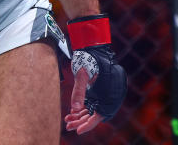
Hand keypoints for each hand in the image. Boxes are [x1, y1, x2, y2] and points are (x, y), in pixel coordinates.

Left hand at [63, 15, 126, 133]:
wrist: (90, 46)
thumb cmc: (88, 58)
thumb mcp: (82, 75)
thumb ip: (79, 91)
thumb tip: (75, 108)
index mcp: (109, 93)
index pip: (99, 115)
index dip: (88, 125)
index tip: (78, 131)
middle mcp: (108, 96)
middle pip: (94, 115)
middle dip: (81, 121)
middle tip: (68, 125)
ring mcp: (102, 94)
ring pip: (92, 111)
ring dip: (80, 116)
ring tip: (67, 120)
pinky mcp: (97, 92)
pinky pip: (90, 105)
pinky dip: (81, 109)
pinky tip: (71, 112)